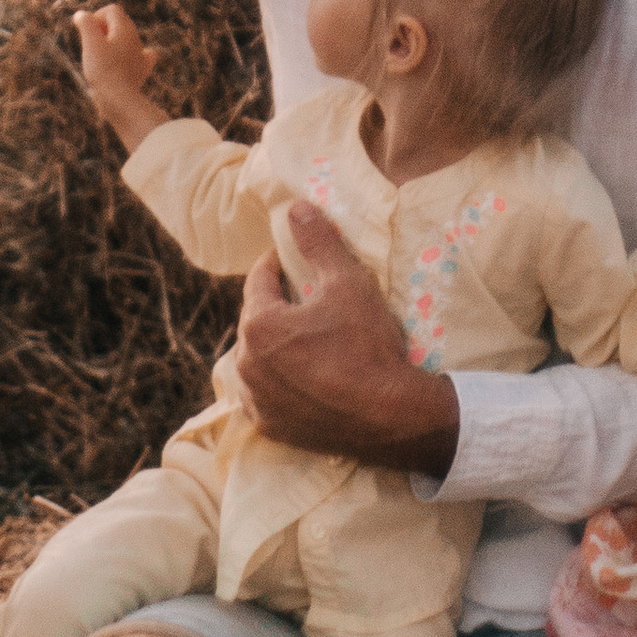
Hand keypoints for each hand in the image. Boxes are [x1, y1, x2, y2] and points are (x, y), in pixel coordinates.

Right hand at [74, 4, 165, 143]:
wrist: (120, 100)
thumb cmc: (104, 70)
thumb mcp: (91, 43)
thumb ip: (86, 24)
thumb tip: (81, 14)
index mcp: (125, 29)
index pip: (112, 10)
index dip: (96, 17)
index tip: (86, 33)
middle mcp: (136, 39)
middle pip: (120, 23)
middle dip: (103, 29)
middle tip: (90, 45)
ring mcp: (140, 55)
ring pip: (126, 40)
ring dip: (113, 44)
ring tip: (100, 59)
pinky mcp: (141, 71)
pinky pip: (137, 57)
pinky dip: (128, 57)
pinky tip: (122, 63)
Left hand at [233, 199, 459, 477]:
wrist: (390, 416)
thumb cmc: (367, 344)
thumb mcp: (347, 283)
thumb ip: (318, 242)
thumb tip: (295, 208)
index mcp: (259, 325)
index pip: (259, 280)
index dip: (276, 264)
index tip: (291, 258)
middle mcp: (247, 364)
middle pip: (255, 319)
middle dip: (274, 304)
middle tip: (302, 296)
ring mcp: (257, 401)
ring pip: (255, 359)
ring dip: (270, 344)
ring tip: (300, 334)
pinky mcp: (271, 428)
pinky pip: (261, 394)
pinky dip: (273, 380)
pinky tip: (295, 374)